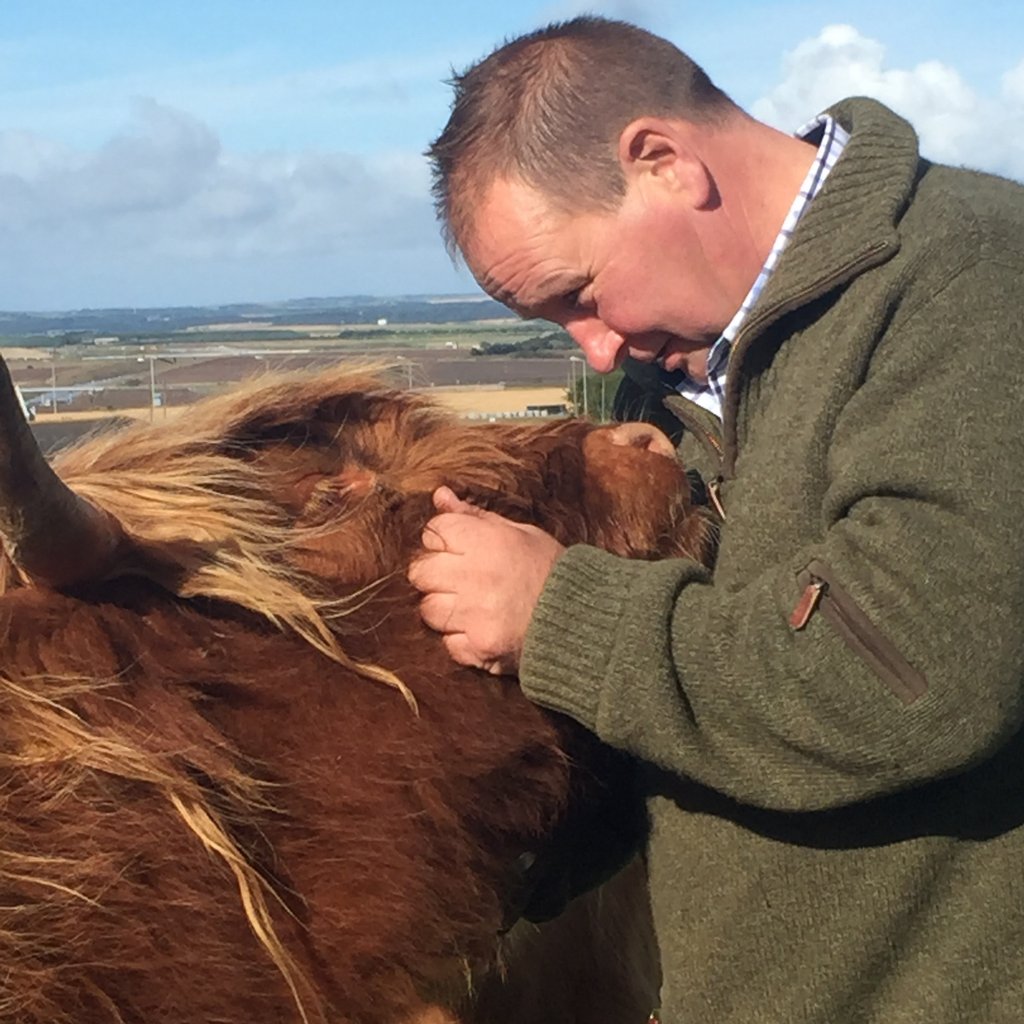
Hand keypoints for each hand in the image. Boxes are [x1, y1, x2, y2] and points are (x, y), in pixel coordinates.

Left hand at [408, 486, 565, 674]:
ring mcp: (474, 615)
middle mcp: (475, 576)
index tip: (459, 549)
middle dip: (435, 574)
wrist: (584, 621)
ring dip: (445, 608)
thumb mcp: (520, 533)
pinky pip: (447, 642)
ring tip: (473, 606)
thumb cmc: (551, 570)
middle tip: (461, 580)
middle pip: (421, 571)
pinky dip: (460, 639)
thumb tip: (440, 495)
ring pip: (428, 609)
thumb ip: (475, 516)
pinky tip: (482, 629)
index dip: (444, 539)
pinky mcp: (478, 647)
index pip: (434, 531)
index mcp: (486, 541)